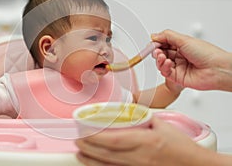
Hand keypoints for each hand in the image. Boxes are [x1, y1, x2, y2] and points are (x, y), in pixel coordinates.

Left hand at [75, 117, 211, 165]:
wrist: (194, 165)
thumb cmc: (181, 147)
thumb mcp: (162, 124)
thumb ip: (143, 118)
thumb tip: (127, 111)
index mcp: (146, 142)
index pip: (115, 140)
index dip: (96, 137)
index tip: (84, 132)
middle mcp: (140, 158)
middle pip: (107, 154)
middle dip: (88, 148)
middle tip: (77, 140)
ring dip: (91, 161)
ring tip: (79, 153)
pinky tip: (95, 165)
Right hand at [151, 29, 231, 90]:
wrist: (216, 69)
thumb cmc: (207, 53)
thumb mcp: (184, 39)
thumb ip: (167, 36)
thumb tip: (154, 35)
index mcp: (182, 46)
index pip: (164, 43)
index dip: (157, 43)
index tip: (152, 42)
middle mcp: (179, 56)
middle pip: (161, 53)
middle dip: (157, 51)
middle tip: (156, 50)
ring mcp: (178, 67)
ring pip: (161, 63)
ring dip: (159, 59)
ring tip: (162, 56)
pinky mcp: (177, 77)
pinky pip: (165, 72)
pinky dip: (164, 67)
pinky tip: (169, 63)